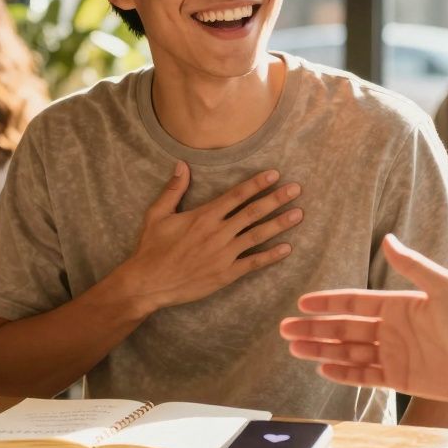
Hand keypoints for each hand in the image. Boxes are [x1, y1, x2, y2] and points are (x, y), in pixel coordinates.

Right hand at [112, 161, 303, 316]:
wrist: (148, 283)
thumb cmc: (151, 248)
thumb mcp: (157, 214)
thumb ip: (173, 190)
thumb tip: (181, 164)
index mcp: (203, 216)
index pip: (236, 195)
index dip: (256, 183)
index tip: (274, 174)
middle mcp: (217, 233)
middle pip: (252, 212)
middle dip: (276, 199)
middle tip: (296, 189)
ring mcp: (223, 254)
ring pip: (257, 235)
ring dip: (279, 223)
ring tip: (298, 214)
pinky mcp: (225, 274)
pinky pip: (253, 263)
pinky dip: (270, 256)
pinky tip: (286, 248)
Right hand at [280, 234, 447, 403]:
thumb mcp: (443, 286)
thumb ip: (412, 265)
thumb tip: (387, 237)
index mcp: (398, 305)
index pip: (353, 302)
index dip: (327, 303)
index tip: (302, 303)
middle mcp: (391, 329)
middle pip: (343, 328)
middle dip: (314, 329)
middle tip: (285, 330)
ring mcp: (394, 354)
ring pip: (348, 352)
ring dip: (322, 350)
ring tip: (295, 349)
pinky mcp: (400, 379)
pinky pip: (365, 376)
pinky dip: (343, 373)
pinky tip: (322, 370)